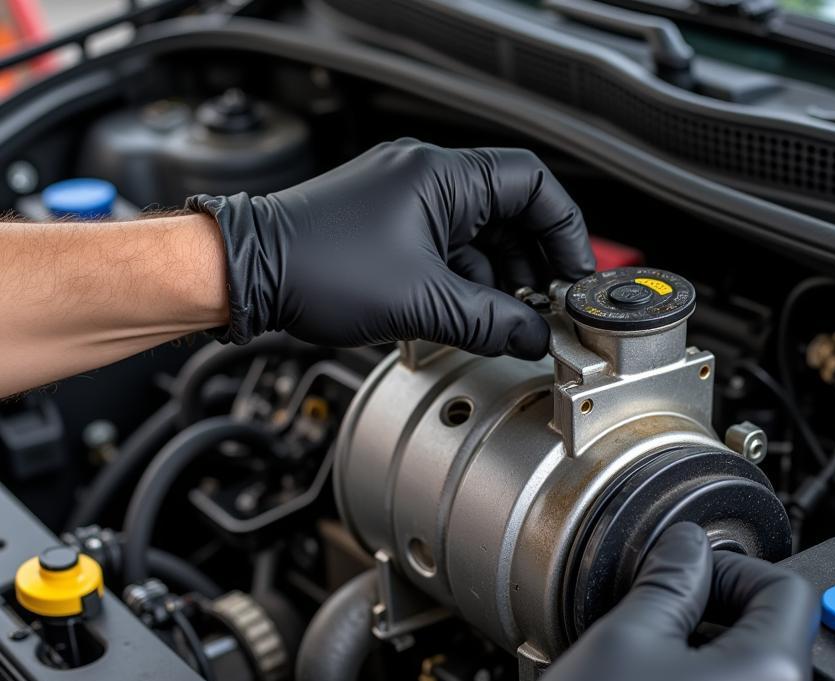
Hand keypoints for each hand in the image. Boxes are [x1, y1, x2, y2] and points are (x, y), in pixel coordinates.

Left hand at [187, 139, 593, 355]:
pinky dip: (464, 285)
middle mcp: (428, 181)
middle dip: (530, 266)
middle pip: (510, 215)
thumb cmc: (317, 267)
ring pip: (478, 239)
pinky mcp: (390, 230)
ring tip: (502, 324)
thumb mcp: (423, 303)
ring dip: (496, 282)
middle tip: (540, 310)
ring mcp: (407, 204)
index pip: (534, 185)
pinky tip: (464, 319)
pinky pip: (447, 253)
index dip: (564, 232)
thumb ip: (491, 322)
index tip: (571, 277)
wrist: (250, 274)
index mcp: (443, 177)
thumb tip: (534, 335)